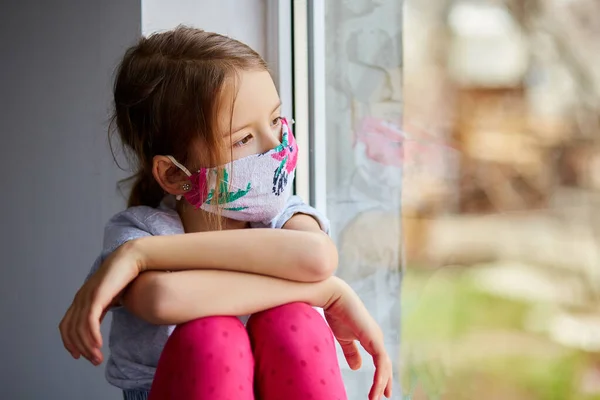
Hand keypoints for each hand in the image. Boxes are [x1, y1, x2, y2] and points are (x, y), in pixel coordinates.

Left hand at [58, 242, 141, 364]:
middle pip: (72, 330)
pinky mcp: (97, 296)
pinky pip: (90, 321)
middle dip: (81, 348)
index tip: (78, 356)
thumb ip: (101, 309)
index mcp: (81, 299)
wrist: (131, 259)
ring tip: (98, 357)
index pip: (66, 325)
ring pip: (80, 328)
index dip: (69, 342)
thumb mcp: (109, 297)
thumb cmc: (123, 277)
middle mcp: (80, 298)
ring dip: (88, 346)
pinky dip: (92, 335)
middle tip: (94, 361)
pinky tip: (98, 345)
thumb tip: (99, 324)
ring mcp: (87, 297)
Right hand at [324, 278, 392, 399]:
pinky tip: (375, 388)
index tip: (379, 392)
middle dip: (386, 382)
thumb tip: (357, 367)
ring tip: (375, 398)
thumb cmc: (337, 314)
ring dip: (381, 383)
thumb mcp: (344, 338)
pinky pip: (381, 362)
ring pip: (384, 366)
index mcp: (371, 338)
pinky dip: (379, 377)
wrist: (334, 298)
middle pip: (385, 365)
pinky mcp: (374, 339)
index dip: (381, 376)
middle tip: (384, 396)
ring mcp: (377, 338)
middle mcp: (376, 338)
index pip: (380, 361)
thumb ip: (351, 352)